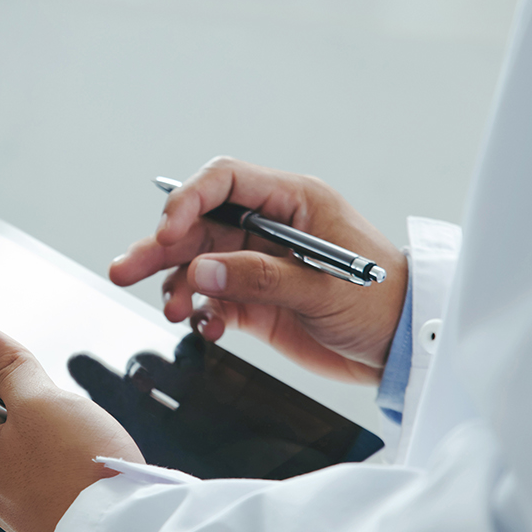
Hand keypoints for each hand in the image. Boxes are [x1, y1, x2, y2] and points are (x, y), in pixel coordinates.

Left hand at [0, 323, 143, 531]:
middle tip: (65, 407)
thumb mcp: (41, 400)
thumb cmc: (80, 469)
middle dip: (35, 405)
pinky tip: (95, 467)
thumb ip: (6, 367)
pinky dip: (73, 466)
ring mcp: (24, 511)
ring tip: (85, 440)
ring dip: (57, 436)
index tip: (18, 361)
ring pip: (33, 453)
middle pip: (4, 424)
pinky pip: (57, 481)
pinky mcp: (54, 526)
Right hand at [109, 156, 406, 384]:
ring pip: (197, 263)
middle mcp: (269, 227)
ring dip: (175, 284)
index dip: (188, 200)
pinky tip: (206, 326)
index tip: (167, 231)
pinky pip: (212, 298)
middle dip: (160, 246)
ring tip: (170, 309)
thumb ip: (260, 278)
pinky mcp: (256, 299)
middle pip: (198, 225)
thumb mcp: (324, 288)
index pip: (223, 182)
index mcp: (292, 202)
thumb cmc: (384, 303)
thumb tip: (203, 272)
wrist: (405, 349)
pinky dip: (201, 312)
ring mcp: (259, 263)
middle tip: (125, 269)